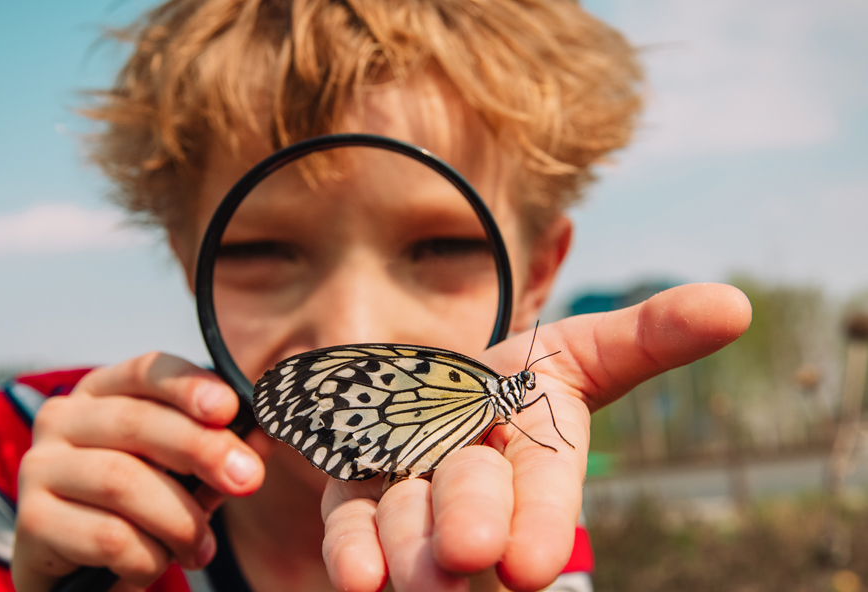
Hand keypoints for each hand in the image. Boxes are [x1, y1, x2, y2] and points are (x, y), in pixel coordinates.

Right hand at [11, 353, 267, 591]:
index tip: (229, 408)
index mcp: (103, 391)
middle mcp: (63, 418)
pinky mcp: (32, 520)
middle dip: (203, 450)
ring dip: (179, 520)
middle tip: (248, 479)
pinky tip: (155, 563)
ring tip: (200, 547)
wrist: (77, 570)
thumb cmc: (137, 508)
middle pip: (138, 423)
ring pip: (124, 482)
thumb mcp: (181, 473)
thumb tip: (261, 439)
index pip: (147, 371)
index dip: (189, 385)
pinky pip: (109, 536)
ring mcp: (39, 466)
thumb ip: (217, 451)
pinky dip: (148, 557)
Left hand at [321, 283, 751, 591]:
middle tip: (463, 559)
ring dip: (407, 548)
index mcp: (538, 454)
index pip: (546, 490)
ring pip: (409, 523)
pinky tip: (353, 577)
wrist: (440, 391)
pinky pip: (353, 524)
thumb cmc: (522, 379)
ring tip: (406, 579)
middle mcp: (477, 486)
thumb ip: (649, 336)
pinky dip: (353, 548)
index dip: (541, 523)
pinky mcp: (360, 495)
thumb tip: (736, 305)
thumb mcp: (582, 348)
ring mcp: (416, 494)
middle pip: (471, 504)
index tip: (528, 566)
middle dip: (469, 529)